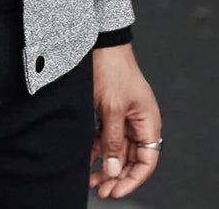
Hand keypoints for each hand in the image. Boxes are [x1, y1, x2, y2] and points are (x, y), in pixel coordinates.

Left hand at [90, 43, 161, 198]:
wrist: (99, 43)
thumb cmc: (111, 70)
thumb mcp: (111, 108)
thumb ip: (113, 140)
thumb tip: (113, 170)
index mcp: (148, 122)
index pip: (146, 161)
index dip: (132, 179)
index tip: (115, 191)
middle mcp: (138, 122)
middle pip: (130, 158)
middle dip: (116, 176)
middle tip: (100, 190)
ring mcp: (124, 116)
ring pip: (116, 149)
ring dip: (105, 165)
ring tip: (90, 180)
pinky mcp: (109, 110)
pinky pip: (106, 136)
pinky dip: (97, 149)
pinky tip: (86, 159)